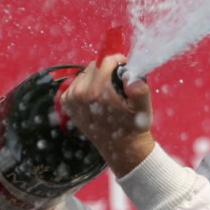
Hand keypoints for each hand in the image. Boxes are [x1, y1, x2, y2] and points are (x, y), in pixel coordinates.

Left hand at [61, 54, 155, 177]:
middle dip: (107, 70)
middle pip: (95, 65)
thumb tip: (130, 75)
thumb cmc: (133, 126)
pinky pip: (77, 82)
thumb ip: (140, 90)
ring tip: (108, 94)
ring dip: (97, 77)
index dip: (118, 61)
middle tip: (118, 85)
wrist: (120, 148)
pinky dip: (86, 85)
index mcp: (98, 92)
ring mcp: (71, 98)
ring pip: (86, 73)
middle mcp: (80, 93)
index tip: (125, 68)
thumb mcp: (143, 108)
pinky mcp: (66, 102)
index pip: (105, 60)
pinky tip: (96, 98)